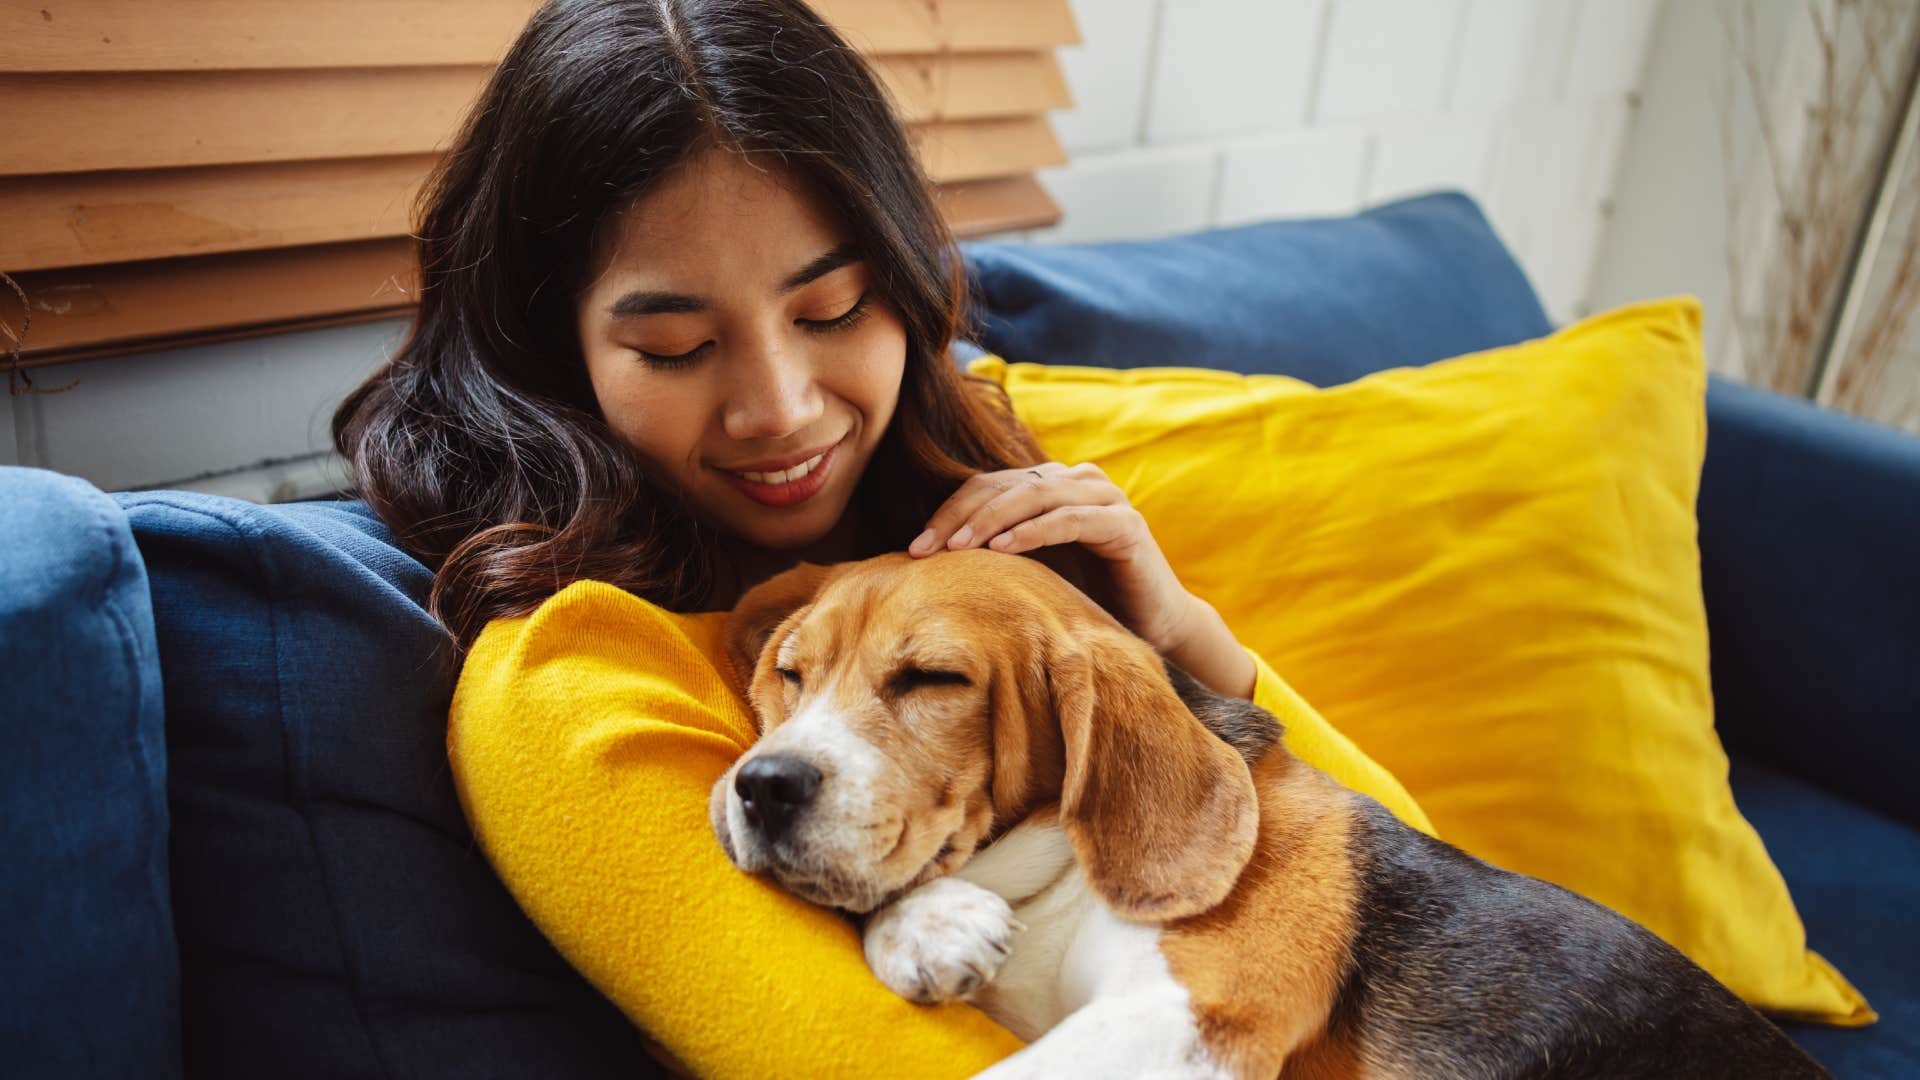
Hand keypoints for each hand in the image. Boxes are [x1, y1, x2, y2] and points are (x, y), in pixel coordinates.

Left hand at [907, 462, 1197, 653]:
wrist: (1152, 626)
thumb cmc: (1084, 599)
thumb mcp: (1031, 571)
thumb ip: (994, 552)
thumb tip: (927, 559)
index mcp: (1050, 485)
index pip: (986, 486)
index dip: (948, 512)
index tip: (914, 548)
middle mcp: (1077, 481)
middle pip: (1004, 486)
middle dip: (960, 516)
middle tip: (927, 548)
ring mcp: (1105, 497)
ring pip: (1035, 494)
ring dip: (991, 519)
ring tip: (958, 548)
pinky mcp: (1125, 523)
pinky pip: (1071, 518)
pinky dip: (1033, 531)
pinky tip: (1002, 548)